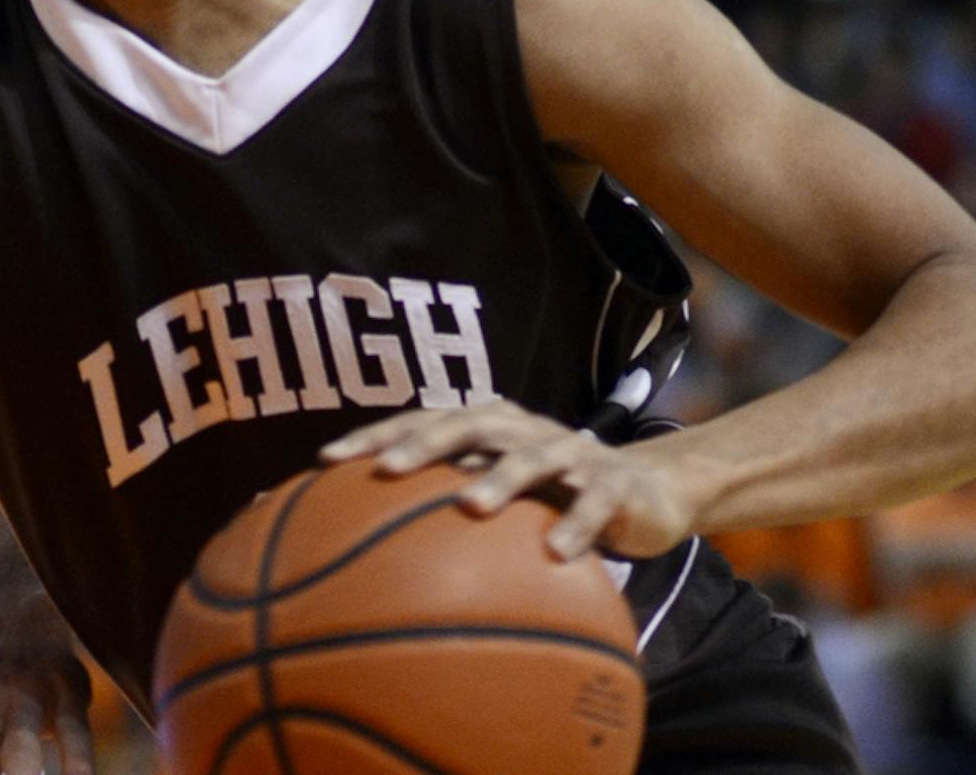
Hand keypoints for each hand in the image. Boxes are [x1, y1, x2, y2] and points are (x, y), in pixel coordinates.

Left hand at [320, 401, 698, 559]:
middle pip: (468, 423)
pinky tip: (556, 553)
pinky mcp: (616, 483)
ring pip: (533, 455)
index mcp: (488, 427)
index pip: (422, 421)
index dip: (377, 436)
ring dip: (502, 478)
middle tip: (387, 470)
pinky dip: (578, 524)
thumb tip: (363, 550)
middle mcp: (524, 429)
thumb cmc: (554, 497)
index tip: (327, 461)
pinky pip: (596, 502)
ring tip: (470, 506)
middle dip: (425, 442)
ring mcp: (572, 452)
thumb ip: (446, 509)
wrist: (649, 491)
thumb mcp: (500, 498)